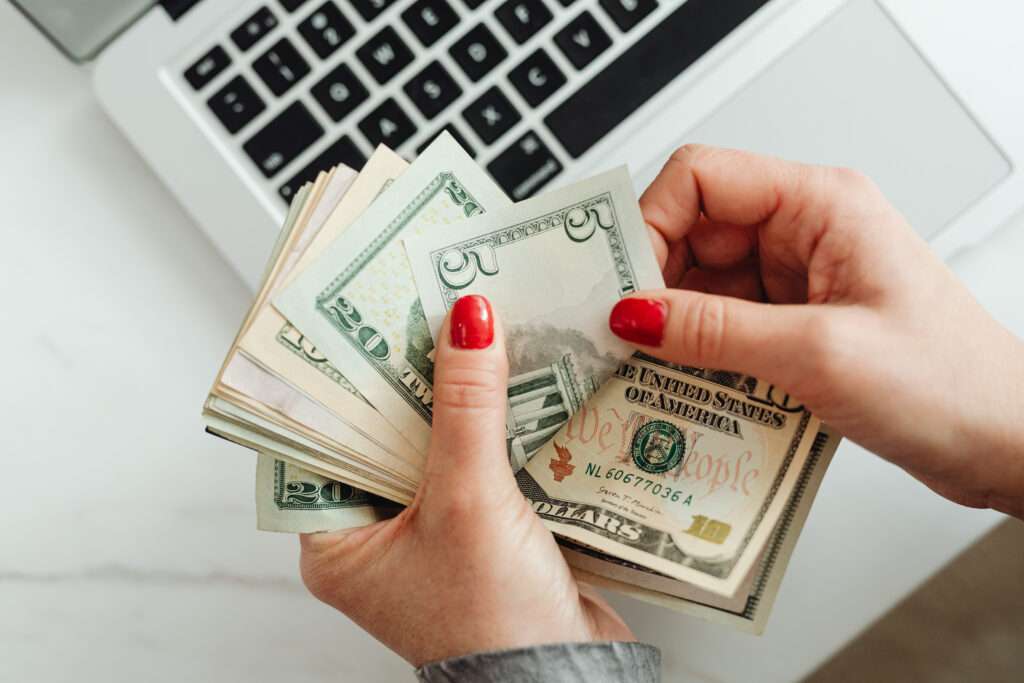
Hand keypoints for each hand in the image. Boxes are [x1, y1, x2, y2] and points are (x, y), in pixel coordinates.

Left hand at [299, 295, 633, 665]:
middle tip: (422, 308)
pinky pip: (471, 459)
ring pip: (430, 442)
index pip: (320, 438)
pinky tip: (508, 380)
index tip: (362, 319)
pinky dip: (489, 423)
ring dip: (453, 396)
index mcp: (336, 542)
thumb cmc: (493, 621)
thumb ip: (467, 407)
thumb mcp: (470, 500)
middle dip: (407, 377)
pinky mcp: (475, 528)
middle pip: (381, 432)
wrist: (566, 679)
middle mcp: (374, 536)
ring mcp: (427, 532)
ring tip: (467, 330)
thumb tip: (467, 321)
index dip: (341, 377)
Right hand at [609, 145, 1023, 517]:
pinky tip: (683, 387)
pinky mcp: (793, 324)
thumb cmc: (951, 383)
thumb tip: (630, 312)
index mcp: (819, 205)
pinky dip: (696, 355)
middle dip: (651, 285)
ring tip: (648, 372)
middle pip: (692, 233)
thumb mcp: (820, 353)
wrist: (1005, 442)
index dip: (651, 223)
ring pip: (700, 285)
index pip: (702, 179)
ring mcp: (796, 280)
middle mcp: (803, 233)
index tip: (621, 285)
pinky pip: (722, 325)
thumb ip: (714, 331)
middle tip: (620, 337)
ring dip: (672, 328)